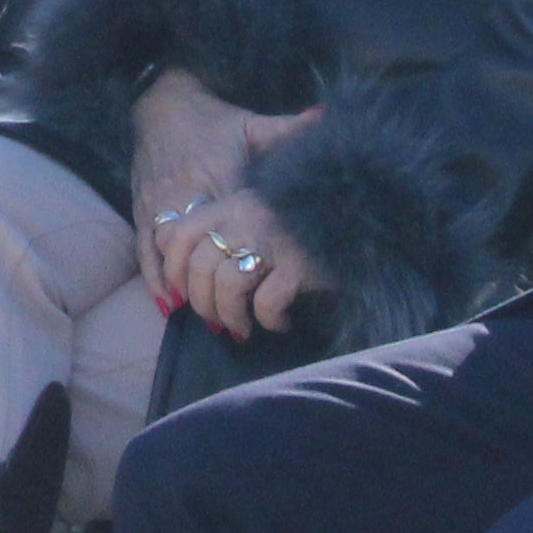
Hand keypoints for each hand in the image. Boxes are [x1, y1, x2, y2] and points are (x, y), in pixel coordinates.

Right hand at [126, 68, 280, 306]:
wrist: (161, 103)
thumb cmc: (214, 120)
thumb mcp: (252, 123)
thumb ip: (289, 129)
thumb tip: (326, 118)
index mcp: (219, 173)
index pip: (237, 223)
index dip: (252, 257)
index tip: (270, 285)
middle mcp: (188, 191)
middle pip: (204, 248)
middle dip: (221, 286)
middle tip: (241, 322)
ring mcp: (162, 201)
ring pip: (173, 255)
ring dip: (191, 290)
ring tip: (212, 321)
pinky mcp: (142, 207)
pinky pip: (146, 248)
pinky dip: (156, 278)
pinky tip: (168, 305)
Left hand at [168, 188, 317, 343]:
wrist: (359, 219)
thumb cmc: (302, 226)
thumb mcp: (257, 213)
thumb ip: (223, 227)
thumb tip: (175, 259)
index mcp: (232, 204)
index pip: (180, 233)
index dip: (173, 270)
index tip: (182, 295)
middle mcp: (248, 217)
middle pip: (201, 266)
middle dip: (202, 304)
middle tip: (216, 321)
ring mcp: (275, 239)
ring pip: (228, 285)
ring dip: (230, 317)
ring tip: (242, 328)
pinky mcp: (300, 265)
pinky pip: (267, 302)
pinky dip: (269, 321)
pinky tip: (280, 323)